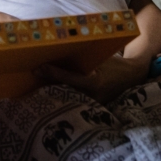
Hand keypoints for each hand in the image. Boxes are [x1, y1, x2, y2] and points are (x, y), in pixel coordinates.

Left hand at [35, 54, 149, 103]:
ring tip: (31, 83)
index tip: (39, 68)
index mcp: (95, 83)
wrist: (131, 77)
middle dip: (47, 83)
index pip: (70, 78)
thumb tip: (60, 52)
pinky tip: (45, 91)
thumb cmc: (114, 64)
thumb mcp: (101, 58)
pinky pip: (72, 101)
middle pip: (64, 90)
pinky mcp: (90, 109)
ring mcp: (91, 105)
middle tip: (29, 75)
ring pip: (66, 97)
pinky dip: (60, 95)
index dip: (53, 73)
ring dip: (50, 90)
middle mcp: (92, 96)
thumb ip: (84, 60)